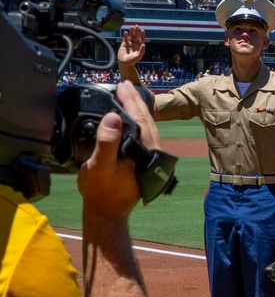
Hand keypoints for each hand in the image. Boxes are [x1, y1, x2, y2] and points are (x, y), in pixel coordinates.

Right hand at [77, 82, 158, 218]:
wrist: (107, 212)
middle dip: (135, 101)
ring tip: (127, 95)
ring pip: (147, 126)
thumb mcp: (100, 166)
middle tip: (124, 84)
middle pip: (147, 119)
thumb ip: (107, 142)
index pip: (141, 118)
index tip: (122, 85)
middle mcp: (153, 151)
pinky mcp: (144, 159)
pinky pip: (142, 133)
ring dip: (137, 109)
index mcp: (146, 151)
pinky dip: (136, 121)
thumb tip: (114, 117)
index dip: (131, 100)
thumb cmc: (101, 191)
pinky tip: (129, 116)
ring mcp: (150, 155)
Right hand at [118, 25, 146, 69]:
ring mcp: (130, 44)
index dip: (142, 35)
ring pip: (131, 36)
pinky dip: (125, 35)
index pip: (141, 39)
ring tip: (131, 26)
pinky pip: (125, 38)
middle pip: (136, 36)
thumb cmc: (132, 61)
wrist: (124, 63)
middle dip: (136, 31)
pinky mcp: (124, 44)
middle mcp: (135, 44)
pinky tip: (125, 32)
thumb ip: (141, 50)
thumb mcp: (138, 56)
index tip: (142, 30)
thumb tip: (144, 44)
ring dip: (131, 31)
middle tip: (136, 25)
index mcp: (139, 47)